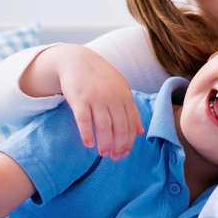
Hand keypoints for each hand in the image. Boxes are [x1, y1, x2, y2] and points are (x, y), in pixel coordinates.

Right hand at [53, 45, 143, 159]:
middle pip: (120, 127)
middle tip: (115, 157)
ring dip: (105, 143)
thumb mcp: (121, 90)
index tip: (124, 153)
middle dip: (119, 145)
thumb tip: (140, 132)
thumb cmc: (100, 78)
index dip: (129, 141)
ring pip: (104, 126)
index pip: (131, 123)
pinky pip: (84, 120)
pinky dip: (87, 134)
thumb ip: (131, 110)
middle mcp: (112, 97)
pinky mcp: (79, 99)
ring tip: (103, 154)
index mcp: (125, 96)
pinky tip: (89, 144)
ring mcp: (96, 98)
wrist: (77, 60)